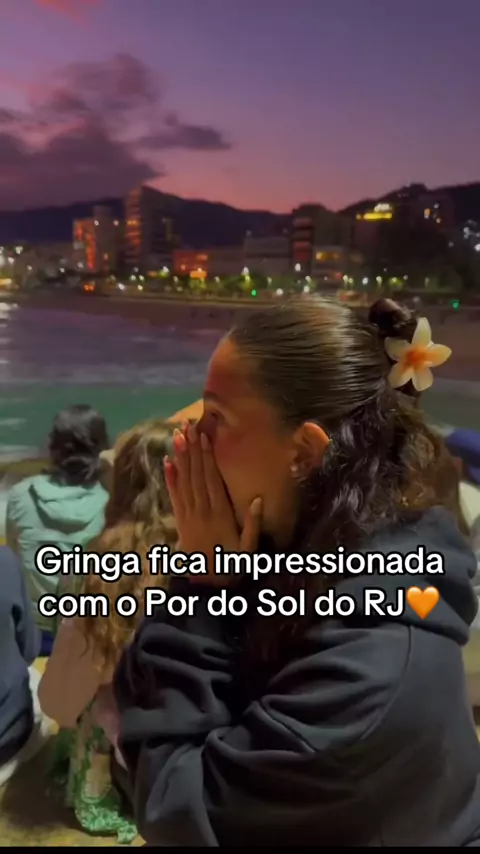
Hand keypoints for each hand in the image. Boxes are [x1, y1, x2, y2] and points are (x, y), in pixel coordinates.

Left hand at [164, 424, 261, 583]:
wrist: (205, 586)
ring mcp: (188, 515)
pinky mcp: (180, 521)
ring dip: (180, 458)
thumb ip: (252, 524)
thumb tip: (257, 498)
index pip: (211, 480)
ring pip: (184, 481)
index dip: (206, 458)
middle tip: (187, 426)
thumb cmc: (231, 566)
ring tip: (177, 436)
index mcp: (219, 514)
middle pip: (195, 475)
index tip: (203, 437)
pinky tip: (167, 463)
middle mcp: (201, 510)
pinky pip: (174, 496)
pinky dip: (170, 479)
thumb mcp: (248, 549)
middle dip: (191, 450)